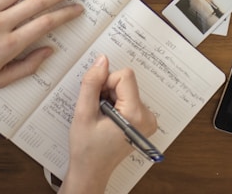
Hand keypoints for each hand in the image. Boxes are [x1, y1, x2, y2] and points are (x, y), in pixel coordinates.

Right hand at [60, 55, 157, 193]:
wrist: (91, 171)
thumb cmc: (86, 148)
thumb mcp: (83, 113)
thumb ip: (92, 84)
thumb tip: (102, 60)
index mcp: (136, 115)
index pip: (124, 76)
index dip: (105, 82)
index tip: (97, 100)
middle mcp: (147, 116)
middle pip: (126, 82)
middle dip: (107, 91)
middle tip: (97, 111)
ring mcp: (148, 119)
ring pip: (126, 88)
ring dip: (110, 97)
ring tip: (102, 117)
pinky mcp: (144, 120)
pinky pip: (129, 97)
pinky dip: (116, 103)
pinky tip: (108, 119)